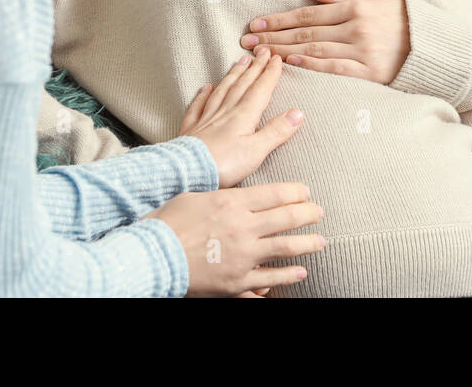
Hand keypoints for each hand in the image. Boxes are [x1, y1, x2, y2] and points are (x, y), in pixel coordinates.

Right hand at [144, 182, 324, 296]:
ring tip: (320, 240)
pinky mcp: (237, 280)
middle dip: (307, 213)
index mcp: (232, 203)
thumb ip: (221, 196)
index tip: (306, 192)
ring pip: (286, 247)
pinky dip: (288, 275)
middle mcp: (243, 227)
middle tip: (318, 212)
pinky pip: (270, 278)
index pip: (275, 193)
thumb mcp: (195, 197)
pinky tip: (301, 271)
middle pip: (286, 217)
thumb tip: (236, 195)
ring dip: (307, 243)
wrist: (152, 256)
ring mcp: (243, 255)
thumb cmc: (167, 223)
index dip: (295, 192)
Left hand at [180, 48, 302, 187]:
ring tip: (240, 61)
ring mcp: (206, 119)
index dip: (270, 73)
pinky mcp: (191, 130)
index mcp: (243, 116)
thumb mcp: (257, 151)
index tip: (277, 58)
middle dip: (254, 68)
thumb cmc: (223, 165)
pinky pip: (198, 106)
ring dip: (233, 75)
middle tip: (262, 52)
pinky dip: (203, 95)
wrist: (186, 173)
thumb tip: (298, 113)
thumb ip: (276, 131)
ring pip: (222, 91)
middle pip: (242, 85)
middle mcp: (225, 112)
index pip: (260, 89)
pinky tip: (206, 87)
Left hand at [240, 0, 409, 85]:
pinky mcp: (370, 72)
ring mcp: (362, 50)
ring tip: (260, 54)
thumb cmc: (407, 18)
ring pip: (314, 50)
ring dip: (283, 52)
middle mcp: (355, 27)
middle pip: (305, 32)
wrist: (437, 45)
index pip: (308, 14)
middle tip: (247, 40)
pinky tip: (291, 64)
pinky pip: (334, 68)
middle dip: (273, 36)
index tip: (256, 22)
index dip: (279, 19)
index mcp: (355, 7)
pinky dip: (311, 65)